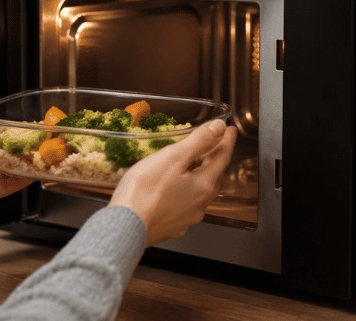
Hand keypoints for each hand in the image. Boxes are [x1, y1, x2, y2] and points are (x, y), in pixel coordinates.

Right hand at [109, 119, 236, 246]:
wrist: (125, 227)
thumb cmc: (144, 191)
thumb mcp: (172, 158)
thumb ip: (198, 142)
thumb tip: (219, 128)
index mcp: (203, 185)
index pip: (221, 158)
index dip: (226, 141)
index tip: (230, 129)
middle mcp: (200, 204)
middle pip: (214, 177)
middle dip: (216, 159)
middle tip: (215, 145)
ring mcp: (186, 218)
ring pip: (200, 193)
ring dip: (201, 177)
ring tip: (195, 166)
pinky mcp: (171, 226)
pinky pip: (185, 205)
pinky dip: (186, 192)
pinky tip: (175, 190)